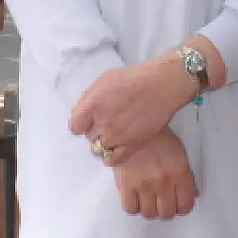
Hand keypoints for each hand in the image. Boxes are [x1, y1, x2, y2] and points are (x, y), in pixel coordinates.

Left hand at [70, 56, 192, 163]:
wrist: (162, 85)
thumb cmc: (134, 77)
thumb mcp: (104, 80)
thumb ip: (89, 98)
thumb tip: (80, 113)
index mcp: (92, 105)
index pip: (74, 127)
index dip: (81, 123)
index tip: (88, 120)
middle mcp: (102, 123)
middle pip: (89, 136)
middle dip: (95, 129)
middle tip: (109, 120)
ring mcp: (116, 136)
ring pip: (98, 149)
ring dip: (104, 142)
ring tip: (116, 132)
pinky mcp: (131, 145)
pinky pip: (112, 160)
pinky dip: (112, 156)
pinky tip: (117, 147)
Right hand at [114, 128, 197, 219]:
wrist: (132, 125)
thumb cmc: (157, 138)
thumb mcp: (179, 153)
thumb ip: (186, 176)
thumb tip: (191, 194)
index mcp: (180, 173)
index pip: (185, 205)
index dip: (181, 208)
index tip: (176, 204)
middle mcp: (164, 182)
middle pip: (167, 213)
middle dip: (165, 210)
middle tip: (161, 202)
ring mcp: (144, 185)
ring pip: (149, 214)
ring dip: (150, 210)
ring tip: (147, 200)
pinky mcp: (126, 185)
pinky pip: (131, 209)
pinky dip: (134, 207)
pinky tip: (135, 198)